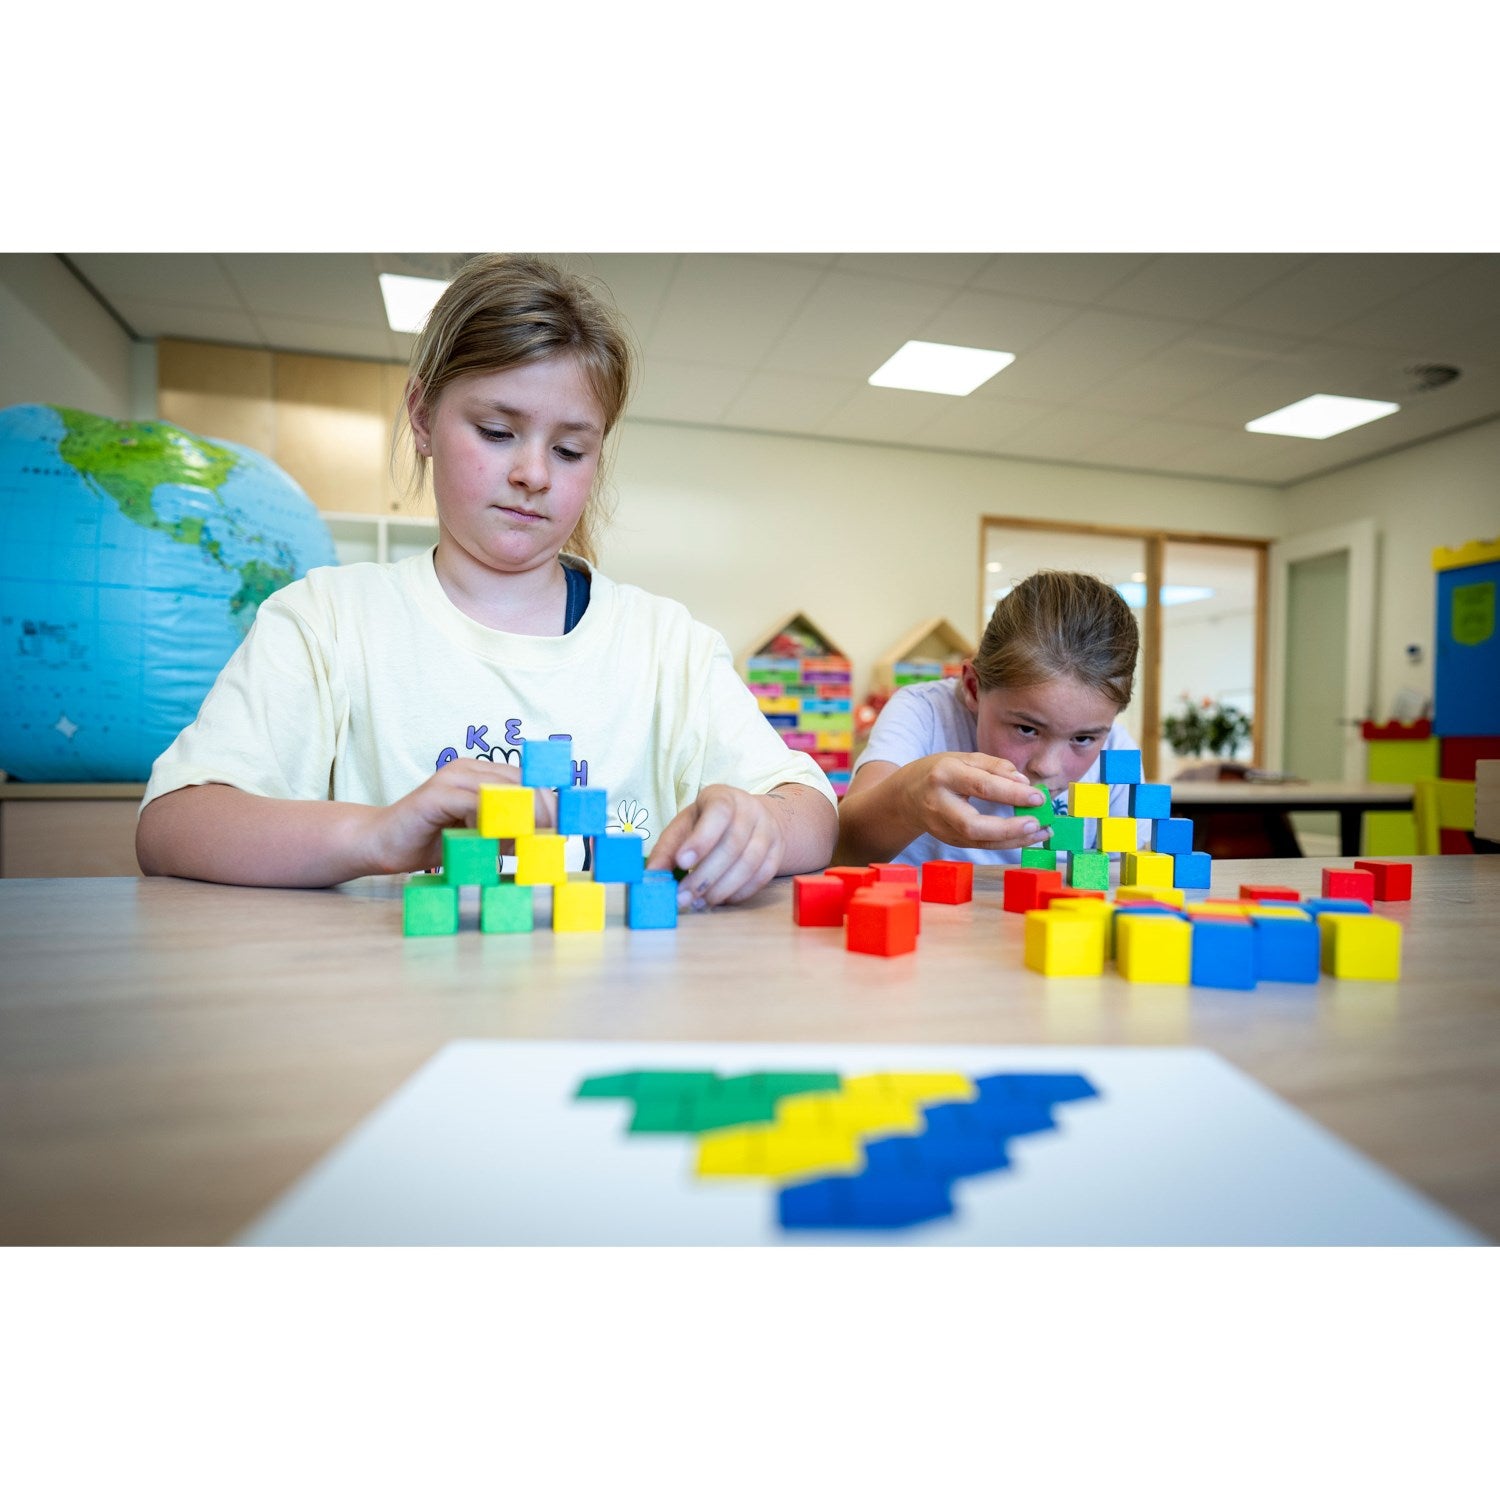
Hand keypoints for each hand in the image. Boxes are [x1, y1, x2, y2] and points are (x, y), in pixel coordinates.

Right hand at [366, 758, 556, 874]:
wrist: (381, 845)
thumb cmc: (433, 841)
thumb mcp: (481, 837)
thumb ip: (509, 832)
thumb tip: (546, 838)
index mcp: (481, 774)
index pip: (526, 780)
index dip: (550, 799)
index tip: (570, 822)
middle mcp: (468, 769)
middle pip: (519, 781)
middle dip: (545, 806)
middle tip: (560, 831)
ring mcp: (451, 778)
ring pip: (500, 790)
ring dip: (525, 814)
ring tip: (542, 836)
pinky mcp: (435, 795)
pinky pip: (473, 803)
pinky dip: (493, 820)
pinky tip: (505, 838)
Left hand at [647, 784, 783, 909]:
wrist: (750, 819)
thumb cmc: (709, 823)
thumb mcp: (685, 825)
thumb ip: (668, 847)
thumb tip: (651, 874)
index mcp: (723, 797)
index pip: (717, 813)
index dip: (700, 840)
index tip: (681, 863)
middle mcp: (750, 810)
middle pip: (732, 845)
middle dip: (705, 876)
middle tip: (682, 897)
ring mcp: (768, 831)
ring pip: (749, 864)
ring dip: (721, 889)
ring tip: (698, 902)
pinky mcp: (777, 852)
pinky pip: (762, 877)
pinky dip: (739, 893)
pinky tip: (720, 900)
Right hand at [896, 752, 1047, 850]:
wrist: (903, 797)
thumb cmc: (938, 772)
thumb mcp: (963, 758)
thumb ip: (994, 766)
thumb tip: (1025, 782)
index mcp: (944, 775)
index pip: (981, 786)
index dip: (1012, 793)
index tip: (1038, 797)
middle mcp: (939, 804)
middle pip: (973, 824)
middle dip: (1009, 828)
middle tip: (1038, 823)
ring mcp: (941, 827)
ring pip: (979, 841)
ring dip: (1014, 840)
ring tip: (1042, 833)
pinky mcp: (949, 841)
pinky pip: (981, 845)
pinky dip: (1007, 843)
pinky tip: (1027, 836)